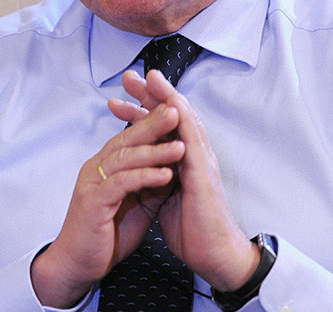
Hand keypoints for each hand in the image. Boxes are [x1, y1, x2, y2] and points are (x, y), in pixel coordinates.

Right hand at [30, 95, 184, 307]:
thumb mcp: (139, 203)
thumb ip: (153, 181)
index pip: (132, 135)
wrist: (78, 265)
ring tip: (180, 147)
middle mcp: (97, 167)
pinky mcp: (93, 202)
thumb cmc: (106, 234)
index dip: (152, 121)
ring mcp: (93, 183)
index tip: (177, 108)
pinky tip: (165, 174)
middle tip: (177, 111)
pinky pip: (121, 183)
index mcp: (107, 164)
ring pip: (125, 157)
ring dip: (155, 151)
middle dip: (153, 123)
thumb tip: (177, 164)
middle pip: (127, 138)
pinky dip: (145, 176)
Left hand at [110, 69, 260, 292]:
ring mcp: (201, 160)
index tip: (118, 100)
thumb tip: (143, 171)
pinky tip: (171, 102)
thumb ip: (157, 178)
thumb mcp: (165, 198)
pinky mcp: (204, 171)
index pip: (160, 128)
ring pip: (183, 118)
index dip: (140, 111)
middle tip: (128, 76)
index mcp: (181, 160)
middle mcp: (193, 154)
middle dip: (150, 94)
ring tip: (149, 76)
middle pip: (170, 116)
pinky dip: (182, 117)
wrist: (214, 256)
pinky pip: (192, 137)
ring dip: (166, 95)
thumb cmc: (192, 230)